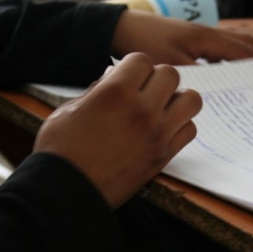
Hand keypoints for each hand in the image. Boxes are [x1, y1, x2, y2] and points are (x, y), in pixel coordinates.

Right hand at [33, 52, 201, 208]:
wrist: (68, 192)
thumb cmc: (61, 151)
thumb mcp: (68, 110)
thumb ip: (95, 90)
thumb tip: (110, 79)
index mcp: (115, 91)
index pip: (143, 59)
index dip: (133, 66)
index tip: (126, 77)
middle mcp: (142, 109)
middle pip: (171, 74)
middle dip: (156, 78)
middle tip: (143, 91)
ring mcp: (157, 133)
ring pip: (191, 100)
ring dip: (177, 99)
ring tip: (159, 108)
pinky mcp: (164, 155)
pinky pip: (189, 130)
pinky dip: (180, 125)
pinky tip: (162, 129)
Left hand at [110, 9, 252, 75]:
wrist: (120, 29)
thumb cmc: (144, 44)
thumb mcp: (170, 65)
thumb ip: (194, 79)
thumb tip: (215, 97)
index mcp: (208, 38)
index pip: (247, 52)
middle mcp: (207, 34)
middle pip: (246, 46)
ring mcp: (199, 37)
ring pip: (233, 47)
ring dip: (247, 63)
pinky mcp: (189, 42)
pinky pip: (218, 52)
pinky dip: (229, 64)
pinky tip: (224, 80)